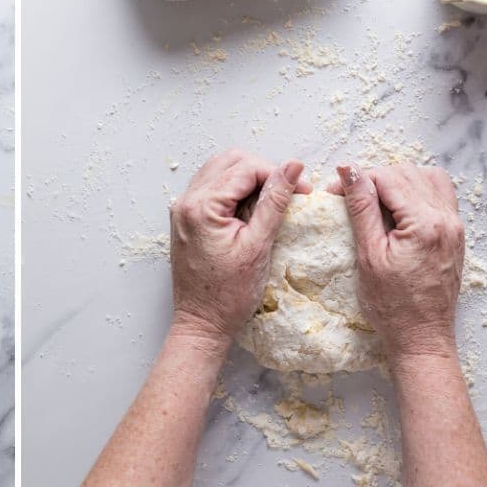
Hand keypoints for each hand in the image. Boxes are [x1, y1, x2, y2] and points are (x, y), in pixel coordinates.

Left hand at [169, 150, 309, 346]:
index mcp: (201, 206)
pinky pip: (212, 189)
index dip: (278, 174)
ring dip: (249, 179)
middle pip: (230, 162)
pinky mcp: (186, 219)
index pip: (245, 168)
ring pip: (220, 171)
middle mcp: (186, 202)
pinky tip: (252, 210)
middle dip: (263, 171)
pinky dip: (234, 191)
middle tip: (289, 193)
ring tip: (272, 202)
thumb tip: (293, 167)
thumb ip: (275, 202)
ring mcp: (183, 209)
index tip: (303, 190)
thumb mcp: (258, 245)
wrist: (202, 323)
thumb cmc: (228, 295)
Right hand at [328, 163, 464, 361]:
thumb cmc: (392, 305)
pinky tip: (397, 210)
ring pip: (426, 178)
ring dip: (397, 182)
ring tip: (374, 202)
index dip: (358, 180)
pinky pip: (439, 195)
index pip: (389, 178)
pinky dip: (416, 192)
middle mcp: (447, 219)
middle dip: (375, 179)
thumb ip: (361, 208)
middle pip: (408, 173)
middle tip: (350, 198)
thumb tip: (349, 171)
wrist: (422, 336)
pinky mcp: (455, 234)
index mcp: (426, 224)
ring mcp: (455, 226)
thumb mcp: (369, 254)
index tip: (334, 193)